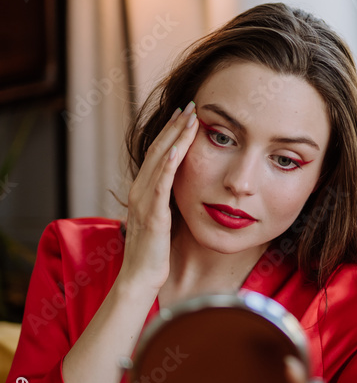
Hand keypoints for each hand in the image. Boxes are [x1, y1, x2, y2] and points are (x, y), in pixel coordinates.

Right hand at [119, 101, 198, 293]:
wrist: (140, 277)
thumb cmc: (155, 251)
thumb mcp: (163, 217)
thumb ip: (168, 199)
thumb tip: (184, 186)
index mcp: (143, 190)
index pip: (158, 153)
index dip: (171, 132)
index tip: (186, 114)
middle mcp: (140, 190)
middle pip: (159, 149)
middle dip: (175, 126)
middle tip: (191, 105)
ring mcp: (144, 201)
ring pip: (161, 160)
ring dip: (176, 137)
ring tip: (190, 117)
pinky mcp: (152, 214)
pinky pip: (161, 184)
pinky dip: (170, 164)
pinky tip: (178, 148)